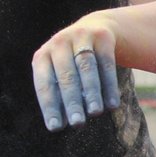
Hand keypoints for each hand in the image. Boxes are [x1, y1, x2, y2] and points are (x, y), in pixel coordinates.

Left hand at [32, 14, 120, 131]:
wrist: (95, 28)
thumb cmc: (74, 63)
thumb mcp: (62, 74)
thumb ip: (60, 95)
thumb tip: (61, 124)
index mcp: (42, 56)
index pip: (44, 84)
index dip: (50, 106)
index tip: (55, 128)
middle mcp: (58, 43)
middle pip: (66, 75)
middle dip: (72, 101)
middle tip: (77, 123)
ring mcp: (80, 36)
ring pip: (86, 67)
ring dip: (91, 92)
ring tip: (95, 113)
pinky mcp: (102, 36)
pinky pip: (107, 63)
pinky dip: (109, 85)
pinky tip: (112, 105)